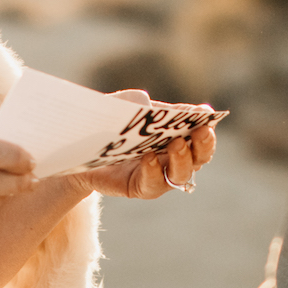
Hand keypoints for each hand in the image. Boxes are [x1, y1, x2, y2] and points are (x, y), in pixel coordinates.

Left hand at [77, 104, 216, 200]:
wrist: (80, 148)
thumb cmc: (106, 123)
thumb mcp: (119, 106)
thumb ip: (134, 100)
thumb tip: (149, 104)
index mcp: (176, 132)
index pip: (200, 130)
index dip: (207, 122)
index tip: (206, 114)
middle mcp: (173, 155)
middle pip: (200, 156)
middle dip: (204, 143)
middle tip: (201, 131)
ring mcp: (159, 173)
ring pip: (182, 174)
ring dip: (183, 159)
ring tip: (176, 145)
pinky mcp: (141, 187)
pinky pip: (154, 184)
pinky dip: (154, 171)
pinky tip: (149, 158)